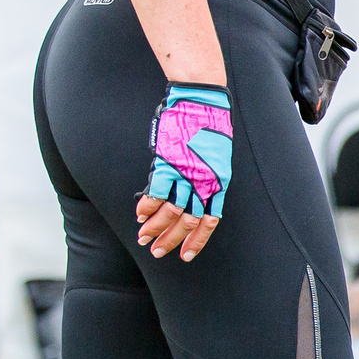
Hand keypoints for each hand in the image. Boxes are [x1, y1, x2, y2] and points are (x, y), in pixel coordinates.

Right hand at [138, 83, 229, 261]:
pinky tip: (139, 215)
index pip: (209, 221)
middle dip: (170, 240)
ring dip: (154, 228)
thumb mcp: (216, 159)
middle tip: (157, 251)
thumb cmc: (209, 128)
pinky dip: (146, 207)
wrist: (203, 102)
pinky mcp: (168, 164)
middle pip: (187, 222)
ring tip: (143, 238)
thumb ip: (205, 181)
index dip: (196, 240)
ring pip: (169, 212)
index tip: (185, 255)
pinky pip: (156, 193)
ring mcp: (186, 174)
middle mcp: (204, 183)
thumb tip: (189, 199)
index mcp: (219, 184)